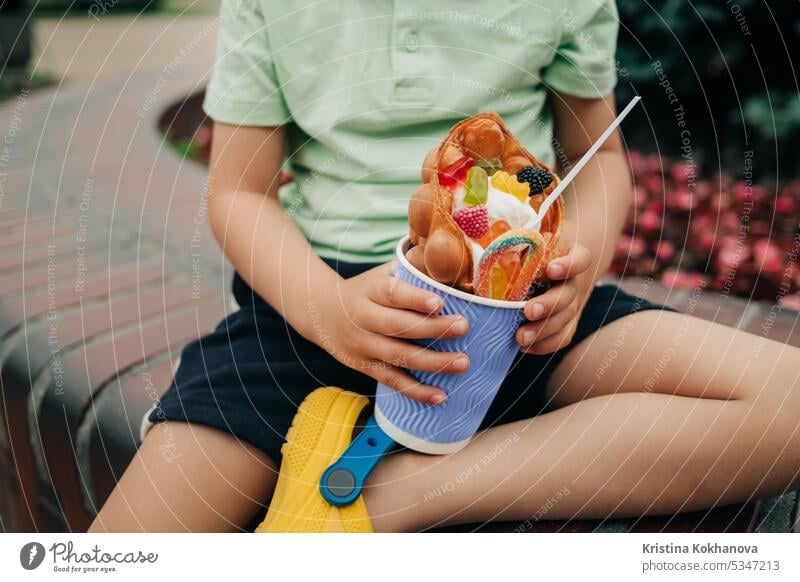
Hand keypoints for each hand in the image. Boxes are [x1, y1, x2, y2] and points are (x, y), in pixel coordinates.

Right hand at [310, 262, 469, 403]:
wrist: (322, 312)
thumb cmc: (367, 290)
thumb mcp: (382, 273)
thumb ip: (411, 269)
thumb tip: (451, 266)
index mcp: (370, 290)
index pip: (392, 294)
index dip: (414, 299)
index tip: (439, 302)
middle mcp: (363, 318)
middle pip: (398, 326)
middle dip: (433, 329)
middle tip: (463, 327)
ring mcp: (362, 345)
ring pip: (398, 356)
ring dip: (432, 362)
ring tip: (462, 362)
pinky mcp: (363, 366)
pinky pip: (391, 381)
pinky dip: (415, 391)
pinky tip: (440, 396)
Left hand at [516, 242, 591, 354]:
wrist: (555, 273)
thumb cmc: (534, 255)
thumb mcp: (529, 247)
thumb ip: (516, 251)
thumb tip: (488, 259)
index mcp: (570, 257)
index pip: (580, 259)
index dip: (569, 265)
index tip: (551, 270)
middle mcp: (574, 282)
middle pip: (568, 295)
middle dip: (548, 305)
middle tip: (529, 311)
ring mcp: (573, 305)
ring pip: (564, 320)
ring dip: (542, 330)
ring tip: (520, 337)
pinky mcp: (568, 324)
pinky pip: (562, 338)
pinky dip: (544, 345)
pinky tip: (525, 347)